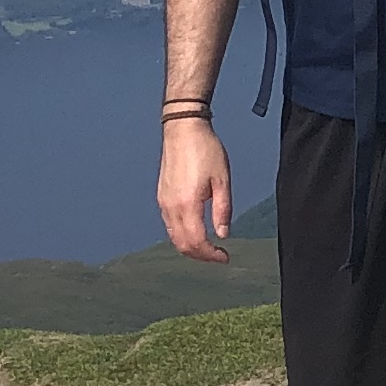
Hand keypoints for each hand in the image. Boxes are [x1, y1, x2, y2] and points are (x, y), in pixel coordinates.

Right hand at [159, 120, 233, 259]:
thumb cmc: (206, 150)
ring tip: (209, 246)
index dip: (211, 255)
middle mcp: (171, 207)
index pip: (196, 242)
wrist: (183, 128)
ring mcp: (163, 202)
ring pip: (173, 237)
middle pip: (182, 245)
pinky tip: (196, 230)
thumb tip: (223, 234)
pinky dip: (182, 235)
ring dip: (191, 247)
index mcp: (187, 204)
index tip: (225, 257)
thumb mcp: (222, 180)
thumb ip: (222, 210)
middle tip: (218, 256)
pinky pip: (169, 225)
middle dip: (200, 255)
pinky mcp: (161, 196)